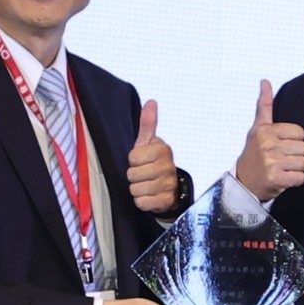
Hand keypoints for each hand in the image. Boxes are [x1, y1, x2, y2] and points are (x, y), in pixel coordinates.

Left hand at [126, 99, 180, 214]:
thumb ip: (148, 124)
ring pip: (136, 189)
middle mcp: (167, 166)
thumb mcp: (149, 143)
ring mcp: (168, 184)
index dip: (133, 161)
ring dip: (137, 189)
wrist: (171, 188)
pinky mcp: (166, 201)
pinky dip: (142, 201)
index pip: (133, 158)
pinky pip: (142, 203)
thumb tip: (151, 102)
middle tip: (143, 175)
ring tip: (146, 185)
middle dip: (134, 177)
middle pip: (133, 175)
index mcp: (162, 150)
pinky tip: (149, 196)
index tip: (142, 161)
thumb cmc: (154, 163)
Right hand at [234, 80, 303, 199]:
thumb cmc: (253, 155)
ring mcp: (272, 162)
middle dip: (295, 155)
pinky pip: (300, 177)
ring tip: (282, 169)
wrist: (242, 183)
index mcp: (265, 131)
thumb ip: (264, 106)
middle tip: (281, 159)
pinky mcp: (276, 178)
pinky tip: (284, 179)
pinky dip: (295, 180)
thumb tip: (265, 81)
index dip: (293, 140)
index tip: (281, 146)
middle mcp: (268, 145)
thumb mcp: (257, 128)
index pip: (299, 132)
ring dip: (296, 168)